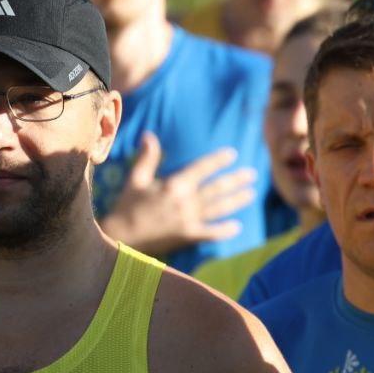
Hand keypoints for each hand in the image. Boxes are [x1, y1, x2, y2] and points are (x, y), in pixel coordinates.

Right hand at [100, 132, 257, 256]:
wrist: (120, 237)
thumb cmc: (127, 206)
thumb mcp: (136, 180)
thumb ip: (147, 158)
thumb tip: (149, 135)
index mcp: (174, 185)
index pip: (202, 168)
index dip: (218, 160)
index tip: (233, 154)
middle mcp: (185, 201)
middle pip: (217, 188)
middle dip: (236, 180)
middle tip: (252, 175)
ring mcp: (189, 220)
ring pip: (219, 208)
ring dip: (237, 200)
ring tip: (251, 194)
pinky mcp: (188, 237)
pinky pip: (212, 232)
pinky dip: (225, 230)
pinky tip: (237, 226)